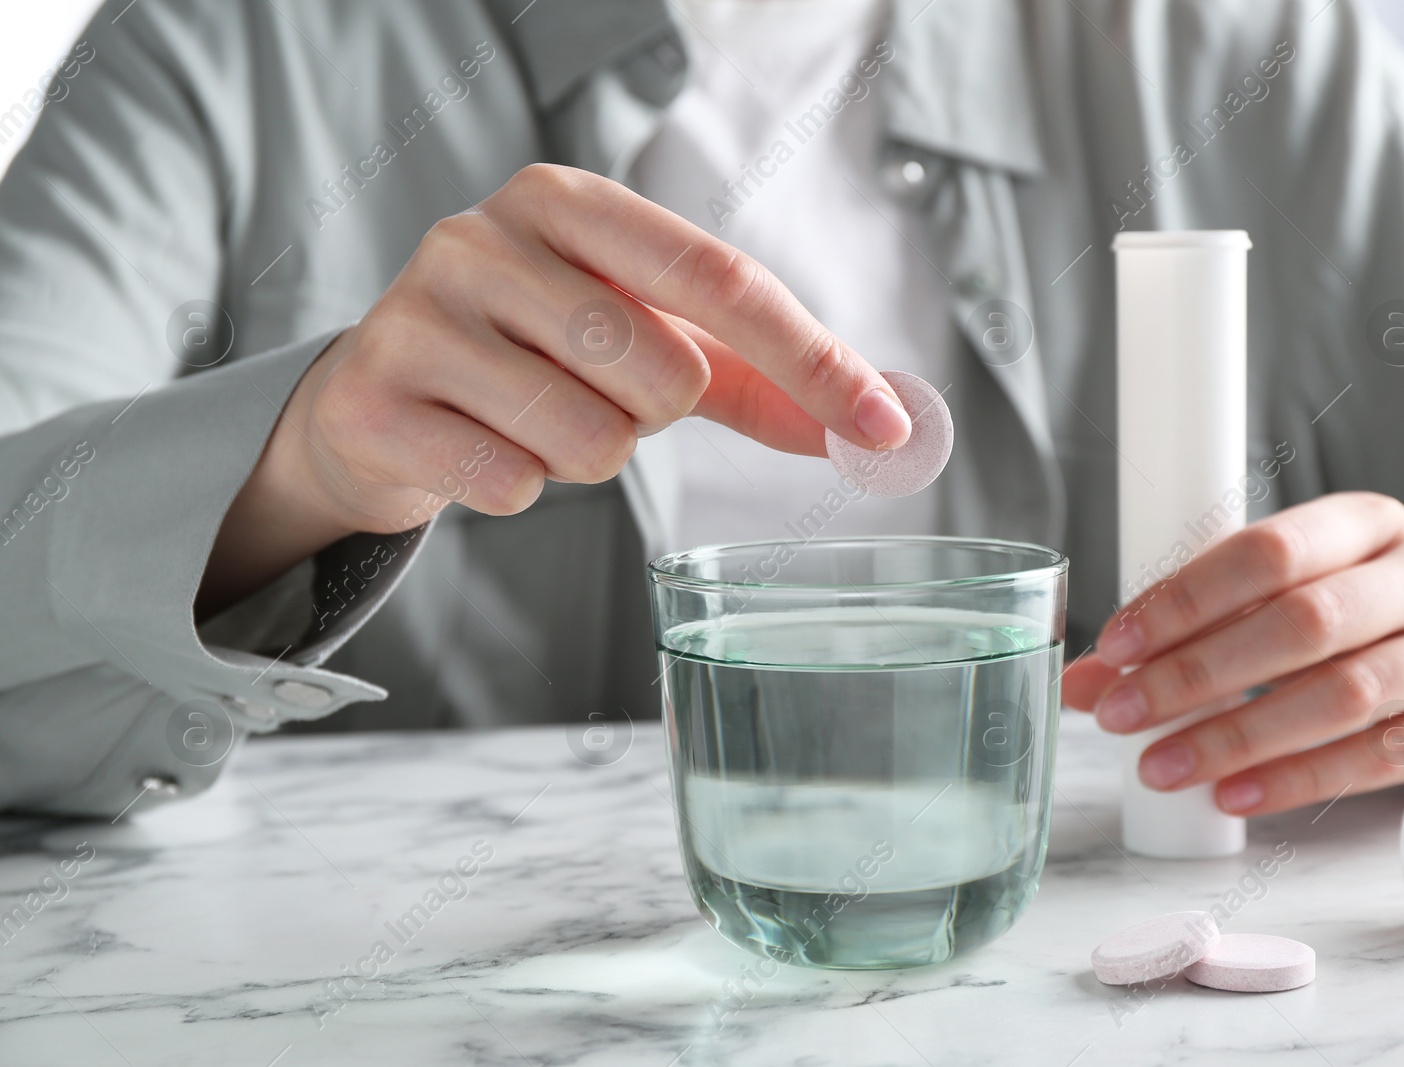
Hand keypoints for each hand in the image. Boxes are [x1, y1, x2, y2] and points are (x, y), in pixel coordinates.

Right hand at [199, 164, 911, 613]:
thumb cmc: (528, 358)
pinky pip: (512, 485)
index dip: (811, 357)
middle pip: (661, 369)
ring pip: (590, 437)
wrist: (376, 402)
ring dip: (586, 455)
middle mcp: (484, 238)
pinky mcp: (374, 402)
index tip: (881, 422)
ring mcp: (419, 316)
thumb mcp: (638, 341)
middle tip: (597, 395)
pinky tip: (478, 450)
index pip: (718, 276)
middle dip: (653, 413)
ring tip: (531, 421)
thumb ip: (752, 375)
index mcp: (565, 202)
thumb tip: (870, 419)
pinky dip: (519, 488)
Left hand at [1060, 492, 1403, 816]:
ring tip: (1162, 766)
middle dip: (1198, 674)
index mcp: (1369, 522)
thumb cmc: (1354, 621)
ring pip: (1346, 695)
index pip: (1268, 550)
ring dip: (1239, 737)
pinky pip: (1385, 759)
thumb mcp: (1279, 601)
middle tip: (1120, 715)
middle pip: (1306, 623)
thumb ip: (1190, 632)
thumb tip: (1084, 683)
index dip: (1186, 599)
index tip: (1114, 647)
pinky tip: (1232, 795)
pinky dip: (1298, 780)